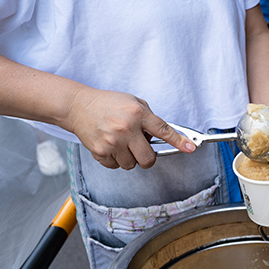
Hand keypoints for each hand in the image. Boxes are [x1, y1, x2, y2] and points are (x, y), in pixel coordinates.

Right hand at [64, 88, 194, 169]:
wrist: (78, 106)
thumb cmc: (108, 104)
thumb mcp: (133, 102)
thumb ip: (149, 118)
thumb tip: (163, 136)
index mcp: (137, 114)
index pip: (164, 130)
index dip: (179, 141)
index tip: (190, 148)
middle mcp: (126, 128)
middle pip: (148, 159)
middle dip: (148, 157)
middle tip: (141, 148)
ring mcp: (113, 142)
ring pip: (132, 165)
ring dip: (130, 158)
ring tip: (122, 143)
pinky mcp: (100, 152)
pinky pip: (116, 166)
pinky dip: (116, 160)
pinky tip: (111, 146)